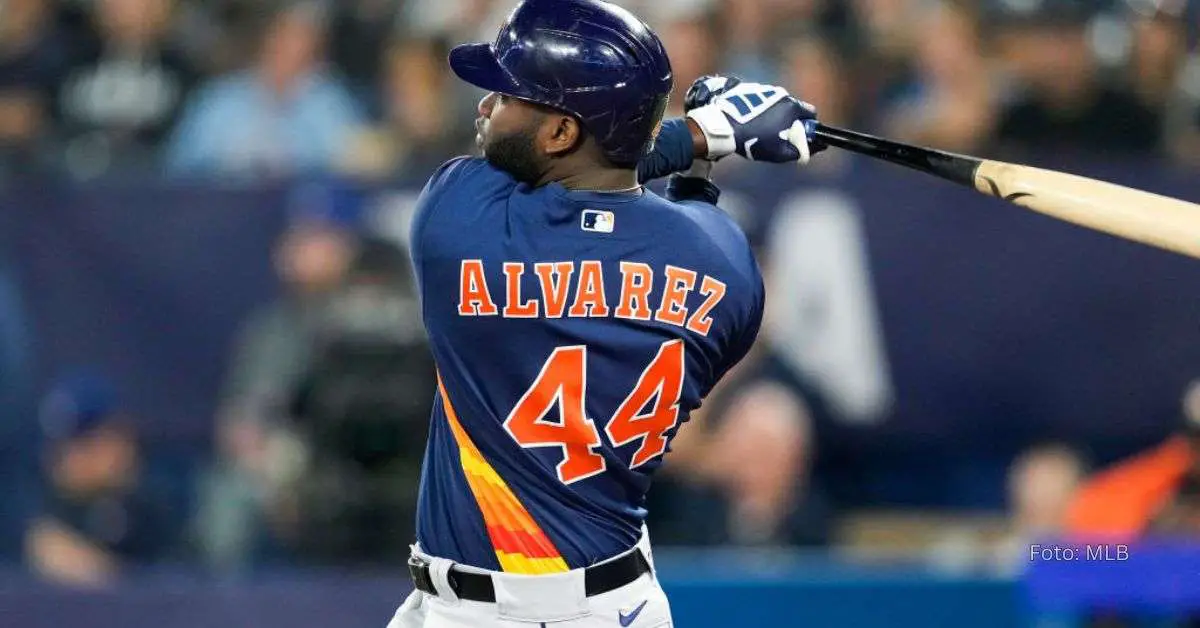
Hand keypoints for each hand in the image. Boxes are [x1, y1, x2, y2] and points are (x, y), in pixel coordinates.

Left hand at [685, 75, 823, 164]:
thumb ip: (798, 152)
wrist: (723, 125)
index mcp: (792, 106)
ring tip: (761, 130)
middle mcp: (781, 93)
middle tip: (780, 135)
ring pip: (777, 103)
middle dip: (791, 121)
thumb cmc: (753, 140)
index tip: (801, 135)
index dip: (809, 126)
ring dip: (774, 115)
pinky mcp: (749, 89)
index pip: (811, 113)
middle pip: (794, 107)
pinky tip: (750, 122)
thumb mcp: (778, 152)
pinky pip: (762, 100)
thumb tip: (810, 150)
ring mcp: (764, 89)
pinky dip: (760, 110)